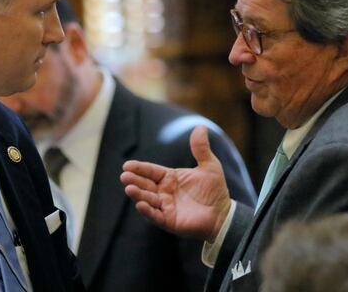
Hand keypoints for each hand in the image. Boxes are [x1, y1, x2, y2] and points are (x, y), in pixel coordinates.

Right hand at [120, 125, 231, 241]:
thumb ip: (200, 148)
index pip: (151, 171)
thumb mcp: (209, 165)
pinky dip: (147, 211)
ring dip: (138, 194)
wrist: (223, 214)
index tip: (127, 165)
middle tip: (124, 175)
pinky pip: (155, 216)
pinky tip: (140, 205)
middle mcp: (164, 191)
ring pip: (147, 199)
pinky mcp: (169, 221)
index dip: (140, 168)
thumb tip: (200, 126)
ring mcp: (165, 206)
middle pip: (145, 184)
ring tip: (129, 188)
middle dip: (134, 180)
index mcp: (170, 177)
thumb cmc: (214, 189)